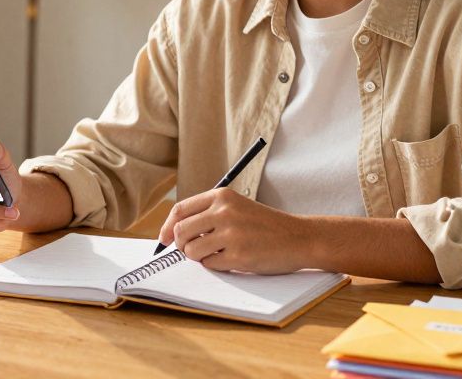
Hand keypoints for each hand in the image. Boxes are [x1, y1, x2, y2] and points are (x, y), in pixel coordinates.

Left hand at [157, 189, 309, 273]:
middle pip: (180, 231)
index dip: (167, 227)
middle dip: (182, 245)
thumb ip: (207, 214)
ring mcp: (231, 233)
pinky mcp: (238, 255)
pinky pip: (210, 264)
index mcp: (221, 196)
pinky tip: (232, 259)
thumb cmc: (264, 225)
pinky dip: (216, 265)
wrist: (298, 237)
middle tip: (193, 249)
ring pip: (192, 251)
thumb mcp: (236, 207)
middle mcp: (224, 212)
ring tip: (216, 253)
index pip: (180, 210)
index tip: (163, 239)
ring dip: (198, 257)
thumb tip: (172, 232)